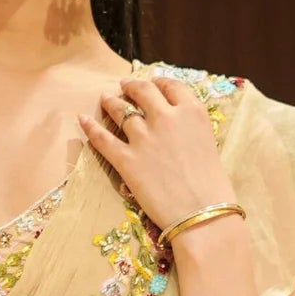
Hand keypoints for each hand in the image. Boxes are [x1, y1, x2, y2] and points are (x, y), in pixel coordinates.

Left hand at [79, 74, 231, 236]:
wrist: (202, 213)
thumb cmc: (212, 185)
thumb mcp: (208, 143)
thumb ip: (189, 128)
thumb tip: (176, 125)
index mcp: (191, 112)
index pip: (171, 86)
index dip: (159, 82)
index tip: (153, 83)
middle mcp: (166, 118)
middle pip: (144, 91)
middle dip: (132, 86)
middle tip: (125, 86)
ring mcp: (144, 138)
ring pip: (121, 111)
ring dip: (111, 102)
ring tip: (106, 98)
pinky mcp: (127, 160)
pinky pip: (103, 139)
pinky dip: (90, 127)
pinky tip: (82, 119)